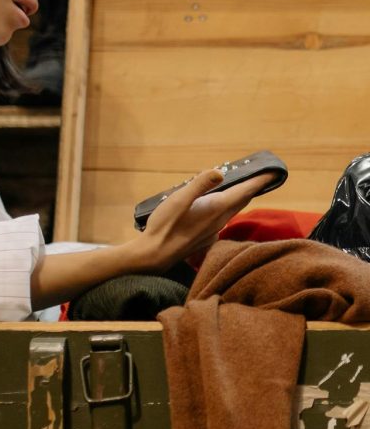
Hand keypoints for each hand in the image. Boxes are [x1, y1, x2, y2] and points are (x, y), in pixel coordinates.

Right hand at [140, 167, 276, 271]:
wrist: (154, 255)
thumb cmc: (164, 225)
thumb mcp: (179, 199)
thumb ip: (199, 184)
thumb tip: (220, 172)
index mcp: (215, 208)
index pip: (244, 192)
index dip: (259, 181)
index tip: (274, 172)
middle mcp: (218, 221)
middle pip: (242, 201)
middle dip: (254, 188)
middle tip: (265, 177)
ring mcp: (213, 231)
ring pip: (233, 211)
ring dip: (242, 198)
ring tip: (246, 187)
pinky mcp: (205, 237)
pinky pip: (223, 219)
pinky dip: (228, 208)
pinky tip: (220, 206)